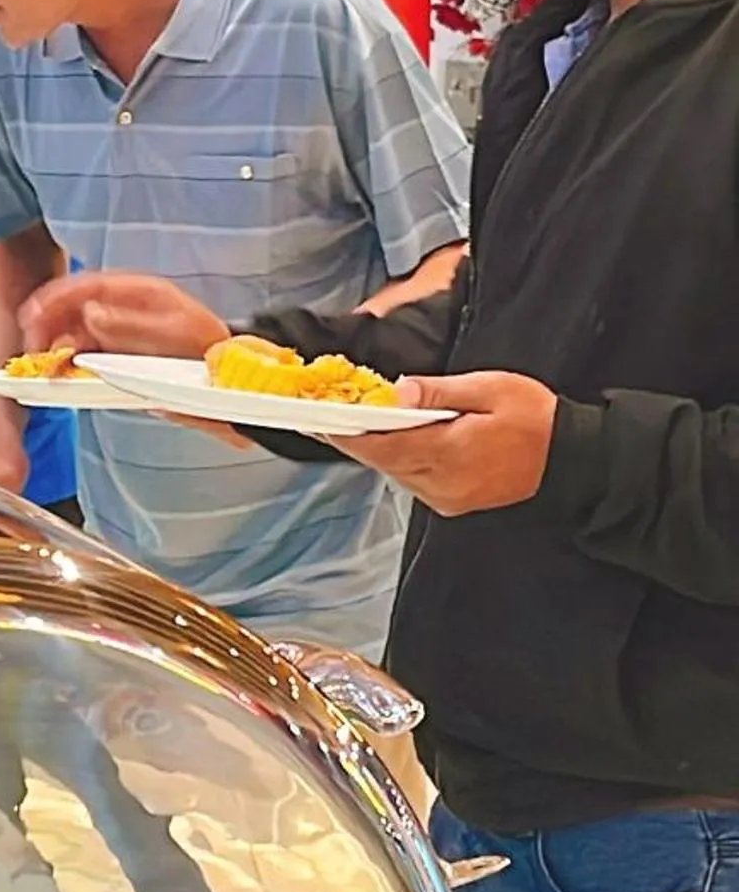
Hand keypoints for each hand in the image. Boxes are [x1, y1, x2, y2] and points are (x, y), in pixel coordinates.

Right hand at [22, 270, 228, 360]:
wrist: (226, 382)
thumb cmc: (207, 350)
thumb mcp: (173, 333)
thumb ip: (130, 324)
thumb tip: (89, 313)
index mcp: (140, 293)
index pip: (89, 285)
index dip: (56, 296)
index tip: (33, 313)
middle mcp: (125, 308)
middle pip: (74, 307)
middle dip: (47, 322)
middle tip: (29, 345)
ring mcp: (120, 332)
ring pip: (75, 332)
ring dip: (53, 345)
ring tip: (40, 365)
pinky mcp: (118, 357)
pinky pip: (84, 355)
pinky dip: (67, 363)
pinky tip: (57, 374)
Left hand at [341, 370, 558, 515]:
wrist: (571, 458)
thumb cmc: (534, 417)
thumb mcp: (489, 388)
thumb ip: (440, 391)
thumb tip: (398, 391)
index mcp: (449, 453)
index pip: (384, 446)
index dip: (348, 434)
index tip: (319, 421)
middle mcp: (443, 483)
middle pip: (385, 461)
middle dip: (358, 438)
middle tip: (330, 414)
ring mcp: (448, 498)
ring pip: (397, 472)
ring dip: (380, 449)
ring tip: (359, 422)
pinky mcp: (454, 503)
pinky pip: (414, 481)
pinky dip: (401, 460)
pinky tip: (399, 440)